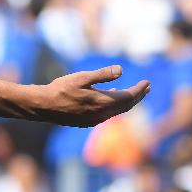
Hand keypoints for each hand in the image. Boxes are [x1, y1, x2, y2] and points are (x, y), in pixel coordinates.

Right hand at [33, 66, 148, 126]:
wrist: (44, 106)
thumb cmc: (61, 89)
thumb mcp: (82, 78)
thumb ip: (102, 74)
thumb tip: (121, 70)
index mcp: (102, 102)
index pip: (128, 97)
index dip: (139, 90)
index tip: (148, 82)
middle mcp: (102, 114)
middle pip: (126, 106)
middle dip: (137, 96)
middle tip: (147, 88)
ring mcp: (95, 120)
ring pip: (117, 111)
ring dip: (127, 101)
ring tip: (134, 93)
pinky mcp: (88, 121)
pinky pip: (108, 114)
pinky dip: (115, 105)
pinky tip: (112, 97)